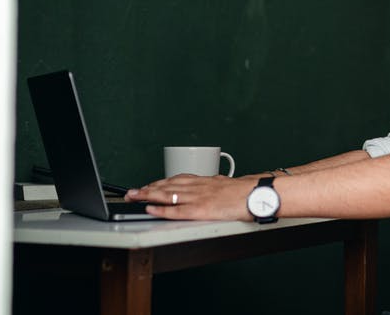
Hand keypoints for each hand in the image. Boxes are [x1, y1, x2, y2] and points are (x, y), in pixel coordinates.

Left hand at [124, 174, 252, 220]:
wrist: (257, 194)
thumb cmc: (247, 192)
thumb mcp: (228, 185)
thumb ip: (216, 186)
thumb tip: (213, 187)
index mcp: (205, 181)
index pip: (177, 179)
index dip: (160, 182)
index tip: (148, 184)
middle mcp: (198, 187)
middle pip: (167, 185)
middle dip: (147, 188)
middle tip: (131, 192)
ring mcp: (198, 197)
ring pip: (168, 194)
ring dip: (148, 195)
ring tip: (134, 197)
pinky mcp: (200, 210)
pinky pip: (177, 210)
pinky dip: (161, 209)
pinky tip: (150, 209)